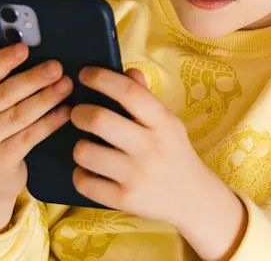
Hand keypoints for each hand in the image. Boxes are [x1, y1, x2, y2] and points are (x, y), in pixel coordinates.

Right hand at [0, 43, 72, 231]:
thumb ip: (1, 80)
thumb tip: (33, 50)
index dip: (4, 61)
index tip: (25, 48)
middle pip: (2, 95)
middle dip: (33, 79)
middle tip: (57, 68)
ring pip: (17, 116)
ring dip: (46, 98)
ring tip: (66, 86)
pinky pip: (28, 137)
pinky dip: (49, 122)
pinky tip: (65, 112)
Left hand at [71, 68, 245, 258]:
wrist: (193, 198)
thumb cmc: (174, 153)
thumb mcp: (168, 123)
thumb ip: (146, 97)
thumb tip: (127, 72)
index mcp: (163, 122)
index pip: (129, 92)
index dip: (101, 78)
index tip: (85, 73)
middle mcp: (151, 147)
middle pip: (99, 120)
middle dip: (79, 113)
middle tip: (77, 114)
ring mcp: (137, 175)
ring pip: (85, 152)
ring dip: (78, 146)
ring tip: (86, 146)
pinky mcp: (124, 199)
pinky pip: (84, 181)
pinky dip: (80, 174)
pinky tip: (90, 171)